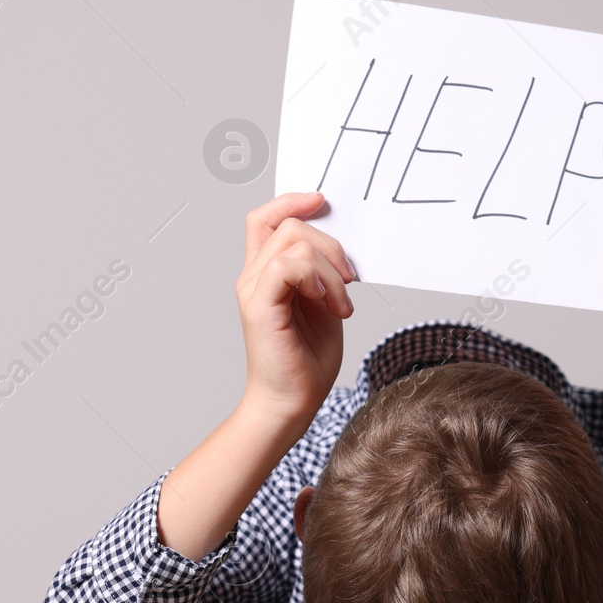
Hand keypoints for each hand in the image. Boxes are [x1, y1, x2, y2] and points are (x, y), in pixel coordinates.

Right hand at [236, 192, 355, 430]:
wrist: (293, 401)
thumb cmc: (307, 359)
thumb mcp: (325, 303)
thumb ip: (324, 272)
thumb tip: (340, 244)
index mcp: (266, 273)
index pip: (265, 218)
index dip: (291, 201)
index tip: (322, 202)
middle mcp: (253, 276)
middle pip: (289, 225)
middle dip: (331, 246)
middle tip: (349, 281)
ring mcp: (252, 289)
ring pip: (295, 243)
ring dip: (331, 271)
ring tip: (340, 304)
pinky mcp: (259, 306)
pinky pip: (287, 266)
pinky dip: (316, 278)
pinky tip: (327, 303)